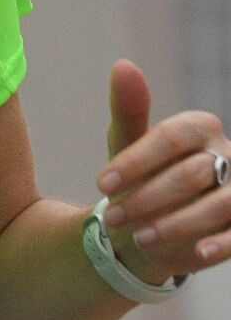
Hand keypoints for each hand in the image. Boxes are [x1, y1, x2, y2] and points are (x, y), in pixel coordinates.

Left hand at [95, 61, 227, 285]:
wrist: (147, 227)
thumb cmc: (139, 179)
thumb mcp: (127, 146)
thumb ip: (128, 109)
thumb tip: (123, 65)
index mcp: (199, 128)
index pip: (173, 136)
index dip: (137, 160)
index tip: (101, 184)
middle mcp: (227, 155)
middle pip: (194, 173)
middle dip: (149, 197)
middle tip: (112, 217)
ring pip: (222, 203)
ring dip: (179, 223)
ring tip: (140, 238)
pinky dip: (223, 244)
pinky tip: (197, 254)